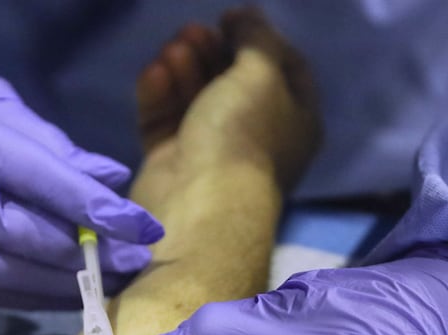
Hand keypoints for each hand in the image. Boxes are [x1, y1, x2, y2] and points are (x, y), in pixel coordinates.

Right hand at [0, 50, 162, 307]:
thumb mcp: (5, 106)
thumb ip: (60, 149)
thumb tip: (114, 178)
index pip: (57, 189)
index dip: (108, 213)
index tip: (148, 229)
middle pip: (40, 244)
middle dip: (98, 258)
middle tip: (137, 261)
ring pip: (20, 279)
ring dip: (73, 286)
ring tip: (114, 282)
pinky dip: (39, 296)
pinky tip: (68, 291)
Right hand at [149, 8, 319, 193]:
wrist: (199, 202)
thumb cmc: (242, 134)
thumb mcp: (261, 73)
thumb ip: (256, 36)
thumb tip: (246, 14)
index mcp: (294, 118)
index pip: (284, 67)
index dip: (259, 37)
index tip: (229, 16)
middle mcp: (254, 133)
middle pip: (232, 80)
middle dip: (212, 51)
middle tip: (192, 31)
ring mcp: (209, 148)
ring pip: (194, 98)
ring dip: (183, 68)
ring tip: (172, 49)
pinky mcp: (170, 159)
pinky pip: (164, 119)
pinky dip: (159, 94)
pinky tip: (154, 72)